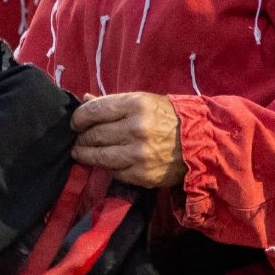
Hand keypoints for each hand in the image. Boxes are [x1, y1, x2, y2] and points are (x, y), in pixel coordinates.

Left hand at [70, 92, 185, 187]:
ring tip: (81, 152)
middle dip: (81, 137)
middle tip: (79, 139)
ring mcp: (138, 154)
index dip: (78, 118)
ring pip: (99, 156)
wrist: (199, 142)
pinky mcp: (142, 174)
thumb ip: (112, 102)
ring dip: (86, 155)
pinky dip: (108, 167)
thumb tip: (84, 99)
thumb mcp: (142, 101)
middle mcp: (135, 128)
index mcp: (135, 105)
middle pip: (94, 135)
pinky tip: (107, 162)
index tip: (75, 123)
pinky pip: (114, 171)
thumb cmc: (167, 117)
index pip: (93, 111)